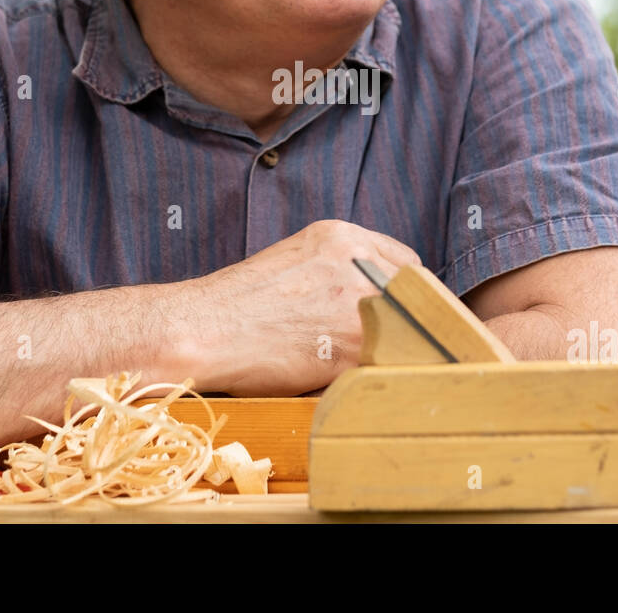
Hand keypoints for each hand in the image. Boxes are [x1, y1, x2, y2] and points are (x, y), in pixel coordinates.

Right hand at [190, 220, 420, 395]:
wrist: (202, 330)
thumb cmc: (237, 305)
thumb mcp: (296, 262)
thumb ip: (340, 272)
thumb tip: (375, 303)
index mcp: (342, 236)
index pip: (407, 265)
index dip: (405, 296)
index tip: (400, 316)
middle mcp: (356, 261)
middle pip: (414, 297)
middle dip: (405, 322)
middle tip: (389, 346)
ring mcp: (358, 303)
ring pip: (407, 331)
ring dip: (395, 350)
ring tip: (369, 365)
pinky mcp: (352, 345)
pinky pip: (387, 363)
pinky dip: (378, 375)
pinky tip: (352, 380)